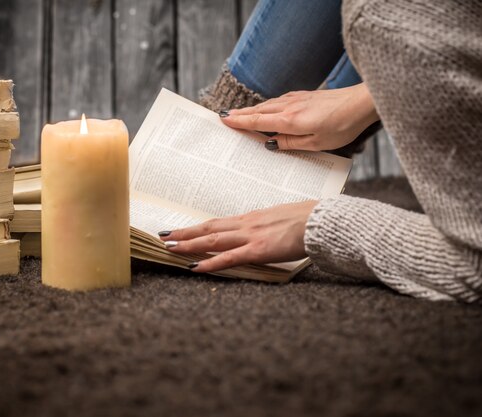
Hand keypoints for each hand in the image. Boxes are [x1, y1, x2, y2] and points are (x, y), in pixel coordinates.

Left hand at [158, 200, 317, 271]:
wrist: (322, 221)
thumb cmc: (308, 219)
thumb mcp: (283, 218)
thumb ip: (268, 225)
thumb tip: (264, 231)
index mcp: (252, 218)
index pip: (218, 222)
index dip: (199, 227)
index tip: (182, 229)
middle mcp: (247, 224)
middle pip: (209, 227)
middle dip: (185, 233)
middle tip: (165, 236)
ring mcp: (251, 236)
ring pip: (212, 240)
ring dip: (189, 244)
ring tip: (170, 248)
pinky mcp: (258, 250)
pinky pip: (229, 258)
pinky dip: (210, 262)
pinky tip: (195, 267)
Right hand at [221, 83, 378, 150]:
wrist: (361, 103)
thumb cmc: (342, 126)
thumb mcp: (316, 143)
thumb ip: (291, 143)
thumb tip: (271, 143)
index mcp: (290, 120)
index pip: (259, 120)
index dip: (240, 121)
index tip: (225, 120)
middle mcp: (289, 107)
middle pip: (259, 110)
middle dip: (240, 114)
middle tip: (223, 117)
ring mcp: (296, 99)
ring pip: (268, 104)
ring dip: (251, 109)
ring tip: (238, 113)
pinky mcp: (304, 96)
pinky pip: (278, 101)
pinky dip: (266, 105)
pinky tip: (265, 107)